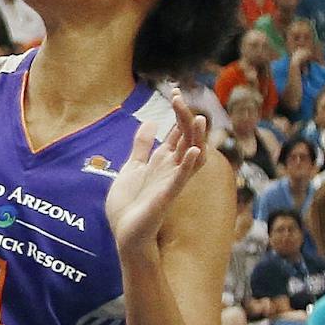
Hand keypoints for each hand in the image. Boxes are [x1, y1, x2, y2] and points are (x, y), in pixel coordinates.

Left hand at [105, 92, 207, 255]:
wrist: (124, 233)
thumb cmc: (129, 205)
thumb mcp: (131, 168)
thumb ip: (141, 147)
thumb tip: (149, 124)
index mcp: (162, 161)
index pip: (176, 132)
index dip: (177, 113)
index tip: (175, 91)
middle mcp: (170, 169)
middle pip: (184, 139)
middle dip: (184, 118)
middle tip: (180, 98)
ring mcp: (170, 182)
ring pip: (190, 157)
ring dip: (194, 138)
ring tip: (199, 119)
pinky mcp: (166, 196)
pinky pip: (181, 179)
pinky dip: (187, 164)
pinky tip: (191, 150)